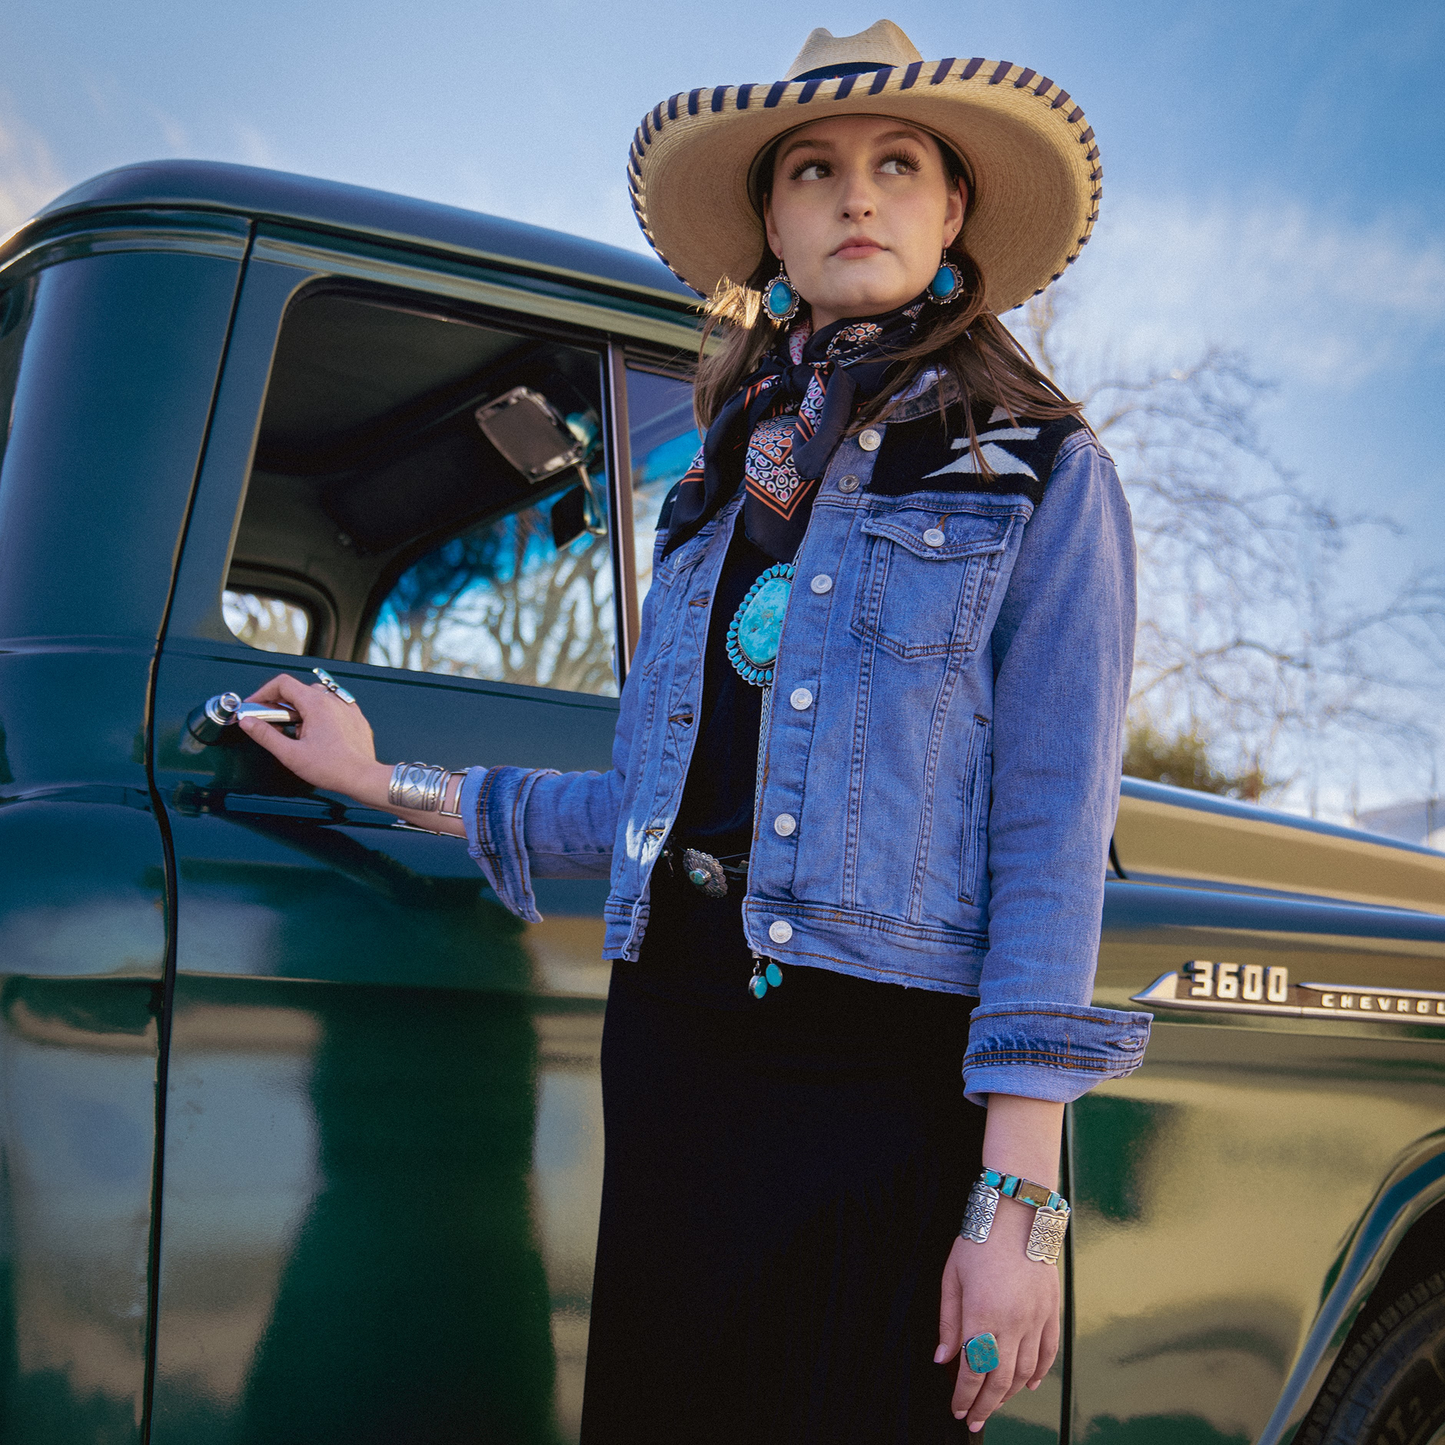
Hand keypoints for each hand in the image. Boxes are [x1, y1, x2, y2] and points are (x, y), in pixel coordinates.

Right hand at [237, 673, 390, 806]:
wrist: (364, 778)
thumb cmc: (334, 768)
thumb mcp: (291, 754)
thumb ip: (265, 735)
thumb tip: (248, 722)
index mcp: (317, 704)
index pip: (283, 683)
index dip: (263, 692)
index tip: (254, 705)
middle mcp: (333, 700)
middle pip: (298, 690)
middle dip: (279, 704)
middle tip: (270, 721)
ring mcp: (346, 707)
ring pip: (315, 697)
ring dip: (299, 710)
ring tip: (295, 732)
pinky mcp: (354, 717)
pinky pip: (331, 706)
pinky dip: (318, 714)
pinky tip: (315, 734)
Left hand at [936, 1199, 1059, 1428]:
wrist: (1018, 1214)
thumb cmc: (980, 1241)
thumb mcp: (952, 1277)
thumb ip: (949, 1320)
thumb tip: (943, 1358)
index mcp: (981, 1315)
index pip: (972, 1370)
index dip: (964, 1396)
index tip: (957, 1410)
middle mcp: (1011, 1323)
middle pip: (999, 1380)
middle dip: (985, 1405)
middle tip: (974, 1420)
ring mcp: (1035, 1319)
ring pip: (1024, 1373)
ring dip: (1008, 1395)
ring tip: (994, 1405)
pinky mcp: (1052, 1312)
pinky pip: (1047, 1353)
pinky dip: (1038, 1374)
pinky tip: (1027, 1385)